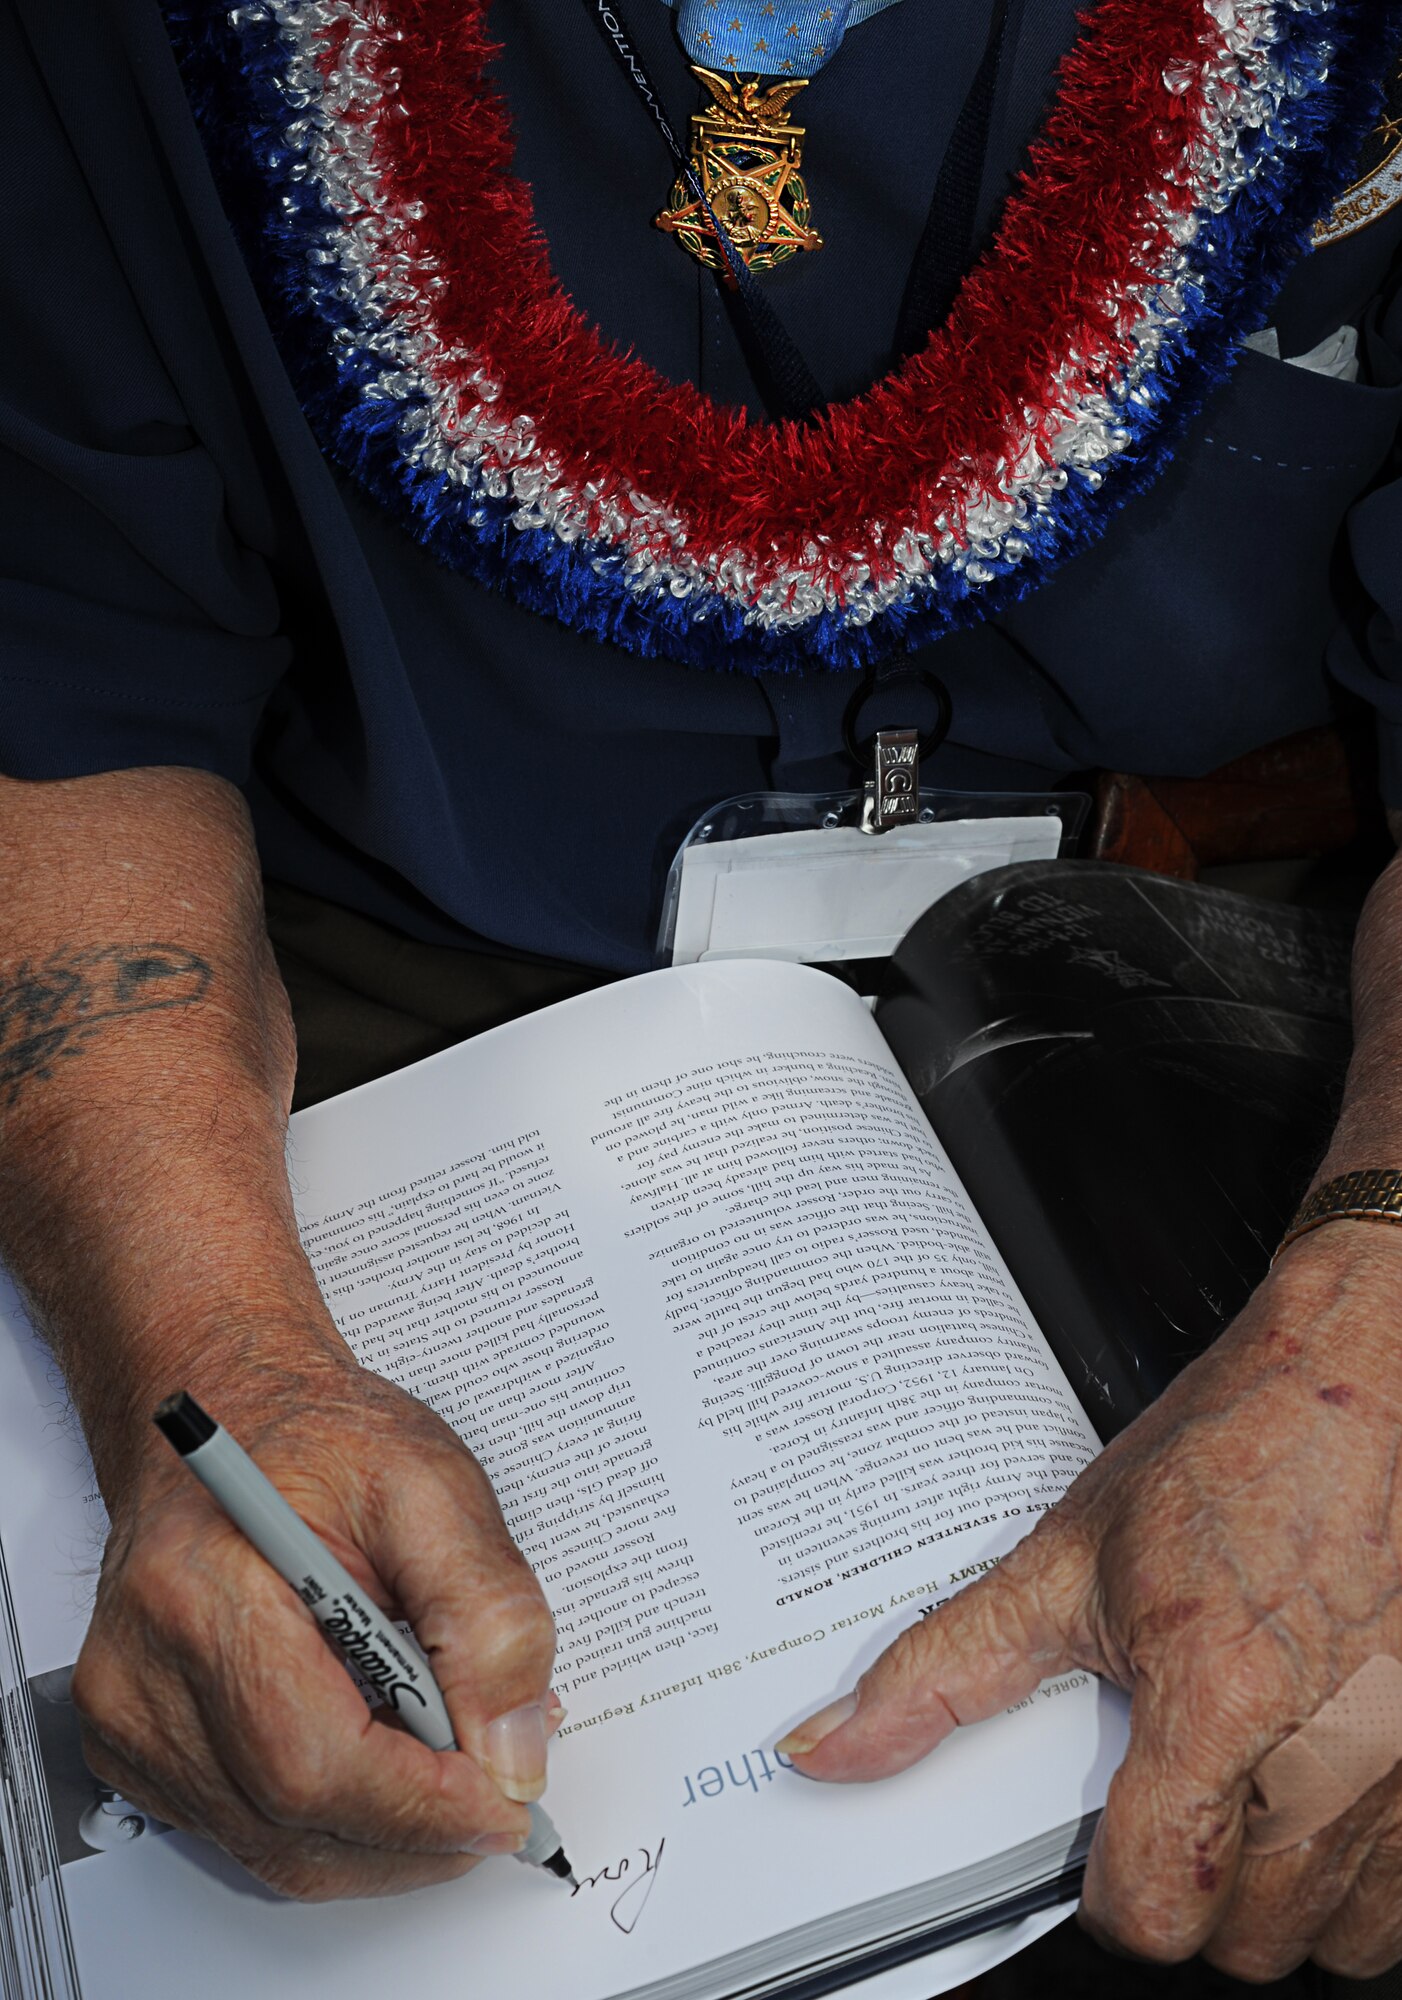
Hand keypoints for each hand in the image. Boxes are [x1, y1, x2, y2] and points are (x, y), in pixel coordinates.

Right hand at [72, 1354, 558, 1899]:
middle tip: (500, 1788)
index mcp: (202, 1590)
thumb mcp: (435, 1486)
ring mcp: (130, 1720)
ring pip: (276, 1847)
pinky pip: (251, 1832)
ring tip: (450, 1753)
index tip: (504, 1806)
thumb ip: (490, 1616)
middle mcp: (142, 1670)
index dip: (420, 1808)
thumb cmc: (318, 1442)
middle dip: (417, 1829)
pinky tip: (383, 1749)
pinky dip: (335, 1819)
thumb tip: (512, 1753)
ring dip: (383, 1831)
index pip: (311, 1763)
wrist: (236, 1416)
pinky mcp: (139, 1750)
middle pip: (293, 1826)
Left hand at [777, 1225, 1401, 1979]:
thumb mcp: (1073, 1551)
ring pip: (1335, 1939)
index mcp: (1219, 1696)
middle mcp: (1332, 1751)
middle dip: (1192, 1888)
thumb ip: (949, 1666)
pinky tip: (1324, 1795)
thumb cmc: (1241, 1447)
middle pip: (1244, 1939)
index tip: (1104, 1850)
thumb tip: (832, 1747)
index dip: (1108, 1892)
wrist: (1377, 1375)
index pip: (1153, 1908)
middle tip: (1178, 1798)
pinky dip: (1363, 1879)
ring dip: (1279, 1893)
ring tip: (1250, 1793)